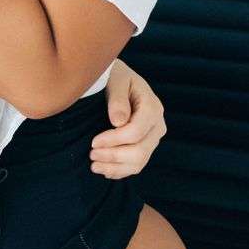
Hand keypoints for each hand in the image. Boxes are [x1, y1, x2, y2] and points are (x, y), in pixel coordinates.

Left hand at [89, 60, 165, 177]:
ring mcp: (153, 138)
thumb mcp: (115, 79)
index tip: (93, 142)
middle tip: (91, 155)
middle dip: (113, 156)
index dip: (113, 140)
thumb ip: (117, 98)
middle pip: (139, 151)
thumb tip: (118, 122)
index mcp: (152, 107)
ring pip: (139, 162)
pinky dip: (120, 171)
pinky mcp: (146, 146)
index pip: (135, 132)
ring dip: (115, 167)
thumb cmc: (115, 77)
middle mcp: (157, 125)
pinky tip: (104, 169)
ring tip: (94, 165)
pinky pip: (136, 166)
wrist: (120, 80)